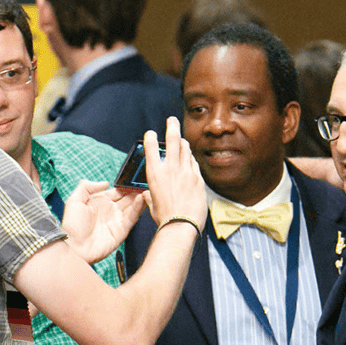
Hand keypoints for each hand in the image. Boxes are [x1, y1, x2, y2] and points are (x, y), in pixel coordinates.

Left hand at [62, 180, 145, 263]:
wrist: (74, 247)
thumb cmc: (71, 226)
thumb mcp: (74, 201)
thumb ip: (86, 186)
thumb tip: (105, 183)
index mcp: (99, 202)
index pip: (117, 191)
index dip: (125, 185)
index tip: (132, 179)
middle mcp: (110, 210)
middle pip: (127, 198)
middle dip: (135, 191)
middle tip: (143, 183)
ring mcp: (117, 220)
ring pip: (132, 206)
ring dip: (139, 198)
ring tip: (145, 189)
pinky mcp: (122, 230)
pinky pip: (132, 217)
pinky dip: (138, 208)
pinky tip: (141, 199)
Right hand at [143, 117, 207, 231]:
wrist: (182, 225)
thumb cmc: (165, 217)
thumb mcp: (152, 204)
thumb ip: (150, 196)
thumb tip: (147, 195)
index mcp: (155, 174)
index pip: (150, 147)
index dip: (149, 137)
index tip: (150, 133)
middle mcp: (170, 169)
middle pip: (173, 139)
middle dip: (172, 126)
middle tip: (172, 120)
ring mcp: (186, 172)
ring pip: (186, 150)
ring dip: (183, 143)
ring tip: (182, 140)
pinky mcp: (198, 178)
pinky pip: (194, 164)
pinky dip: (191, 160)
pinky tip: (190, 160)